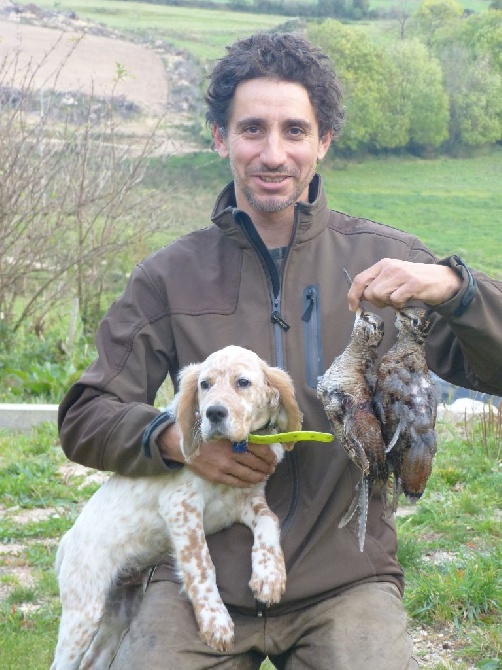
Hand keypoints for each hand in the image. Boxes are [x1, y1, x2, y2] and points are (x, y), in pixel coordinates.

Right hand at [158, 424, 276, 487]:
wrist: (185, 444)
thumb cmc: (207, 435)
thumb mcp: (224, 431)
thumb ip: (240, 436)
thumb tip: (260, 440)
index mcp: (234, 440)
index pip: (259, 449)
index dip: (269, 456)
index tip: (274, 459)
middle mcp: (231, 453)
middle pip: (256, 463)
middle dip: (266, 467)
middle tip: (272, 469)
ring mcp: (224, 466)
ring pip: (248, 474)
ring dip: (259, 476)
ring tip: (265, 476)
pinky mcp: (217, 476)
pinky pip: (236, 482)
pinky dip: (247, 483)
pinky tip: (252, 482)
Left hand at [346, 259, 461, 310]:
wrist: (441, 279)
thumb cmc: (413, 282)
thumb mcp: (393, 278)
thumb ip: (376, 284)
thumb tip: (358, 298)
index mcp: (383, 264)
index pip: (360, 279)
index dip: (353, 295)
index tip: (352, 307)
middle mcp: (390, 267)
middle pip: (369, 292)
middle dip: (376, 302)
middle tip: (389, 302)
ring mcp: (402, 274)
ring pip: (380, 296)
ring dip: (388, 303)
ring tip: (399, 299)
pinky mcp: (413, 284)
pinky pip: (395, 300)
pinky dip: (399, 305)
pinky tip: (407, 300)